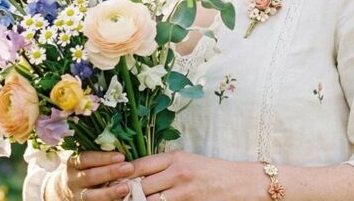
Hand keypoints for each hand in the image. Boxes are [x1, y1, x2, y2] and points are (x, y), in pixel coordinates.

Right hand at [55, 151, 134, 200]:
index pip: (86, 159)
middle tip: (129, 168)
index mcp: (74, 163)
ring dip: (109, 192)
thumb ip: (100, 155)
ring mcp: (76, 195)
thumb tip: (125, 147)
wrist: (63, 191)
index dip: (103, 157)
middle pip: (90, 176)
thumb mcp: (85, 160)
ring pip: (91, 196)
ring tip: (125, 188)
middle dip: (110, 172)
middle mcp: (73, 180)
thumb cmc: (82, 170)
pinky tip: (120, 199)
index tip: (121, 156)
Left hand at [130, 150, 254, 199]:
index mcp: (176, 158)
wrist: (240, 183)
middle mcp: (178, 172)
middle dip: (129, 193)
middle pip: (140, 185)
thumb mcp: (188, 162)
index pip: (140, 165)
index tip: (113, 180)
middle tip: (119, 195)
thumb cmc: (212, 172)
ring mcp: (183, 191)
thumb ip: (165, 167)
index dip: (123, 174)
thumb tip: (137, 175)